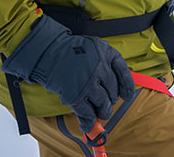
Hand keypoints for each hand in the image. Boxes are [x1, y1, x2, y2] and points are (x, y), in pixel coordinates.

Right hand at [1, 15, 134, 132]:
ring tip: (99, 113)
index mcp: (106, 53)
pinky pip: (87, 113)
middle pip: (113, 91)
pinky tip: (87, 125)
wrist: (45, 52)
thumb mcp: (92, 48)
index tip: (127, 96)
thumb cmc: (67, 51)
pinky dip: (88, 122)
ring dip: (102, 112)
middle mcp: (100, 67)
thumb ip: (104, 63)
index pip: (123, 72)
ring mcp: (89, 82)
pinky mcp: (76, 95)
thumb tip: (115, 87)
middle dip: (110, 100)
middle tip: (105, 103)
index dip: (127, 87)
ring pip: (104, 104)